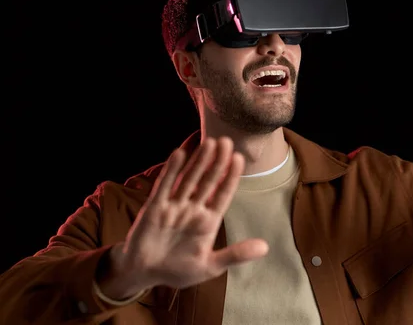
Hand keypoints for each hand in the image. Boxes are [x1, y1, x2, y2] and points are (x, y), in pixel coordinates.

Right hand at [116, 137, 268, 290]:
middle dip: (217, 162)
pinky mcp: (154, 207)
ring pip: (189, 179)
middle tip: (227, 141)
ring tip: (209, 142)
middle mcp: (193, 209)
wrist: (144, 275)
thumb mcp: (210, 266)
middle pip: (208, 181)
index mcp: (209, 221)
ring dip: (198, 161)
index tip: (240, 158)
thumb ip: (236, 255)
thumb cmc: (178, 270)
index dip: (231, 176)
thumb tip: (265, 247)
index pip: (223, 194)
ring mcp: (174, 206)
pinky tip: (180, 153)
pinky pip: (164, 186)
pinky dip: (172, 170)